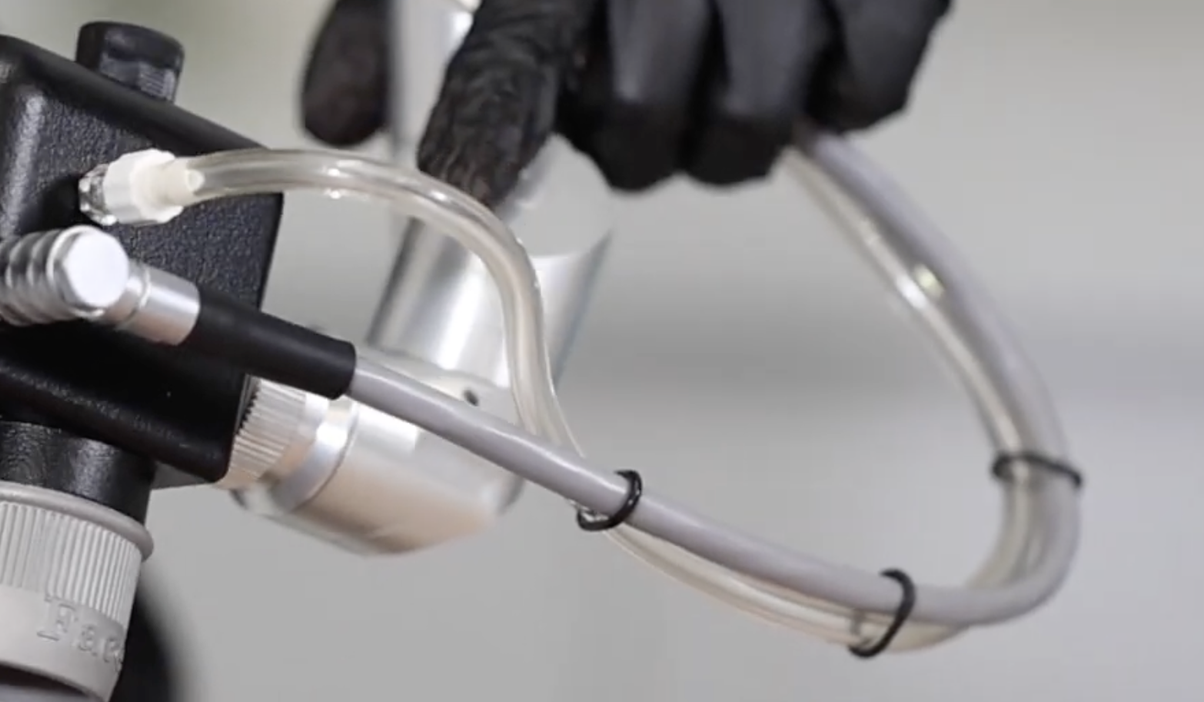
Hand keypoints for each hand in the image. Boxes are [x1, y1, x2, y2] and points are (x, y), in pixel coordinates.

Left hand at [298, 0, 950, 205]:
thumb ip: (396, 17)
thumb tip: (340, 109)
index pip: (517, 55)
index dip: (490, 131)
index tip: (466, 181)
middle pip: (640, 124)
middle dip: (630, 142)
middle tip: (629, 103)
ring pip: (748, 132)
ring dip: (725, 134)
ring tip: (718, 70)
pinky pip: (863, 98)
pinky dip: (839, 98)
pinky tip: (807, 43)